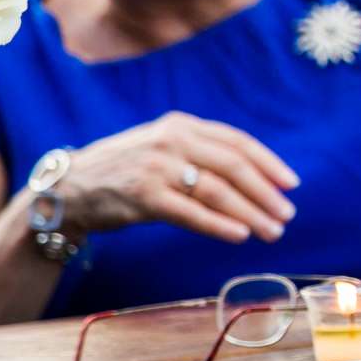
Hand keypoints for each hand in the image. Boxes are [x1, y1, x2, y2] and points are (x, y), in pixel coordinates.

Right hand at [56, 111, 300, 245]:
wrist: (69, 187)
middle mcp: (172, 140)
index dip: (268, 163)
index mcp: (182, 125)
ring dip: (250, 213)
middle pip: (233, 166)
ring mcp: (157, 167)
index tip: (291, 183)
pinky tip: (240, 235)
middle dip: (265, 192)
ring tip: (271, 230)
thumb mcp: (163, 146)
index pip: (237, 142)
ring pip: (217, 191)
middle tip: (287, 213)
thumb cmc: (125, 169)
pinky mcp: (143, 196)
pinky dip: (219, 224)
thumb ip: (201, 151)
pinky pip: (190, 213)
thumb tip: (254, 176)